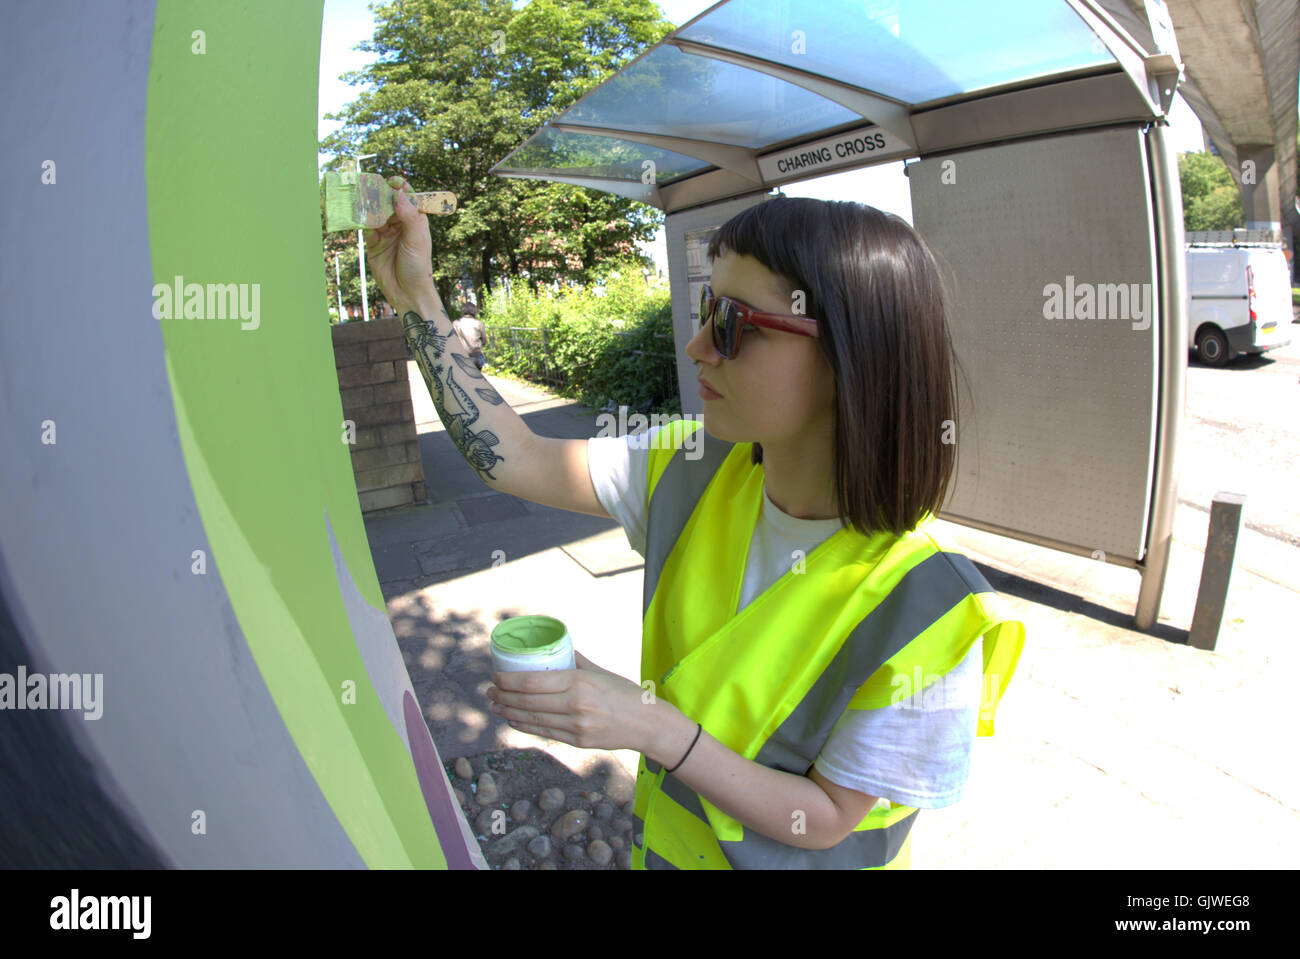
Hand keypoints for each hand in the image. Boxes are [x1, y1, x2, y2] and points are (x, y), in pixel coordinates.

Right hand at [363, 175, 435, 313]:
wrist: (407, 293)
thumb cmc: (418, 266)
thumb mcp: (416, 239)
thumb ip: (408, 216)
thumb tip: (398, 193)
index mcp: (415, 220)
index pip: (407, 198)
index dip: (400, 188)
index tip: (393, 181)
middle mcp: (400, 224)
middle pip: (388, 203)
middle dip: (379, 194)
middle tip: (370, 186)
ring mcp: (386, 233)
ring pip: (375, 214)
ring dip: (368, 206)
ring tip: (361, 197)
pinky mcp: (373, 243)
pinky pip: (366, 228)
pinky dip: (362, 222)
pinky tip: (359, 217)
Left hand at [486, 651, 664, 753]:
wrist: (647, 724)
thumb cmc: (625, 693)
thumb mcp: (601, 672)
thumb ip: (576, 662)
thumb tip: (554, 650)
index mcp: (579, 683)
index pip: (533, 682)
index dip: (508, 681)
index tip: (495, 677)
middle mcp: (575, 705)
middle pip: (527, 702)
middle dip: (502, 697)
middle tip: (489, 691)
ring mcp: (575, 726)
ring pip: (532, 719)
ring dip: (509, 712)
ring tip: (495, 706)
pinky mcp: (577, 741)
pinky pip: (544, 732)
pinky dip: (524, 726)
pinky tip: (513, 720)